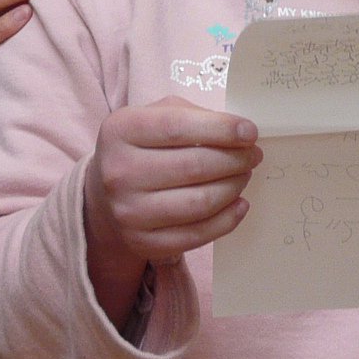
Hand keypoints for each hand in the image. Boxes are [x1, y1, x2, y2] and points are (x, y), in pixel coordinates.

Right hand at [83, 96, 259, 325]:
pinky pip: (198, 234)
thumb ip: (192, 115)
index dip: (220, 128)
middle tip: (253, 155)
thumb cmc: (142, 147)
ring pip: (200, 203)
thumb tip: (241, 133)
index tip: (250, 131)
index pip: (178, 127)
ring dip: (233, 187)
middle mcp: (119, 172)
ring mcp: (129, 212)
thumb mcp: (154, 116)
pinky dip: (227, 219)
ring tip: (244, 175)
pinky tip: (239, 204)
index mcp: (120, 130)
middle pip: (194, 166)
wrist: (104, 196)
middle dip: (235, 159)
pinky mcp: (144, 243)